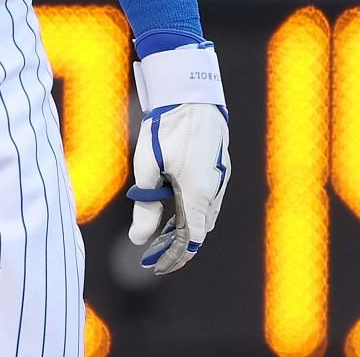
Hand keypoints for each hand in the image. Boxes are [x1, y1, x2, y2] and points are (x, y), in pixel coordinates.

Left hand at [128, 101, 229, 273]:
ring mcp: (221, 178)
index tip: (158, 265)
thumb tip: (138, 239)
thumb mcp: (148, 168)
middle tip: (154, 250)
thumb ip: (146, 206)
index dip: (175, 256)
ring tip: (161, 230)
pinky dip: (192, 207)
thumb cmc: (166, 128)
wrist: (192, 94)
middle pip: (199, 228)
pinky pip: (208, 196)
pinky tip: (175, 201)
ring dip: (186, 224)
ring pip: (205, 212)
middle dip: (178, 243)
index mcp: (198, 194)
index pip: (192, 239)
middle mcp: (215, 190)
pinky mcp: (220, 166)